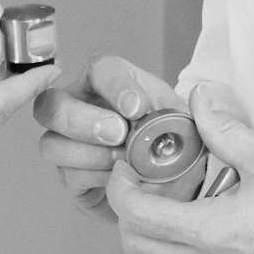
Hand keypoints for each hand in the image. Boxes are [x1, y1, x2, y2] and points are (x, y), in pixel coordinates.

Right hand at [32, 54, 181, 221]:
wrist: (177, 184)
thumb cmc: (176, 144)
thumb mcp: (188, 123)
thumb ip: (194, 112)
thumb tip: (202, 98)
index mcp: (107, 83)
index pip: (100, 70)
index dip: (114, 87)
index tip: (137, 108)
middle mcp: (78, 107)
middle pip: (52, 104)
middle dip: (83, 121)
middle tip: (118, 135)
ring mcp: (68, 143)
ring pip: (52, 144)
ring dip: (89, 155)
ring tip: (124, 163)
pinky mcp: (70, 176)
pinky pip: (68, 176)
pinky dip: (96, 180)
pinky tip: (120, 180)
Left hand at [104, 84, 253, 253]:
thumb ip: (223, 128)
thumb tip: (196, 99)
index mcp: (220, 236)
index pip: (139, 217)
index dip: (120, 188)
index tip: (126, 166)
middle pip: (140, 247)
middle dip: (132, 211)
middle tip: (145, 179)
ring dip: (163, 229)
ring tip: (185, 192)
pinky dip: (194, 244)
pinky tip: (218, 215)